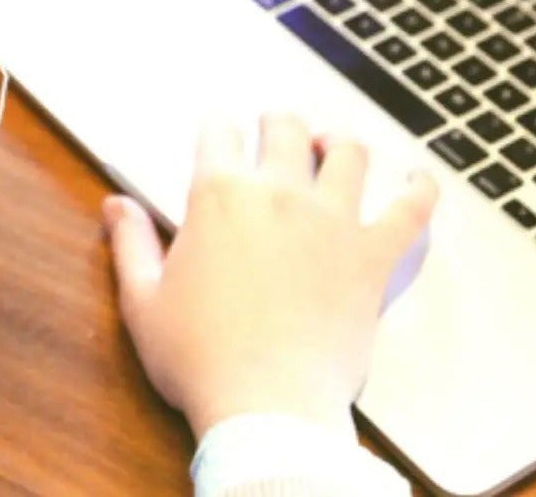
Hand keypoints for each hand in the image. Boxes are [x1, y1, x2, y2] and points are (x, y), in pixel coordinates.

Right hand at [102, 115, 437, 437]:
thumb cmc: (200, 360)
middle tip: (276, 136)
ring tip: (333, 149)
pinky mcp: (372, 257)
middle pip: (285, 127)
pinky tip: (419, 180)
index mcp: (219, 195)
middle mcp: (278, 193)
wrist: (267, 409)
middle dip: (278, 125)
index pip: (219, 132)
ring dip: (339, 144)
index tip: (220, 140)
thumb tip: (116, 205)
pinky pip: (410, 210)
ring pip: (348, 153)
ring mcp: (332, 221)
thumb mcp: (144, 302)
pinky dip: (419, 190)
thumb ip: (131, 244)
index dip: (218, 131)